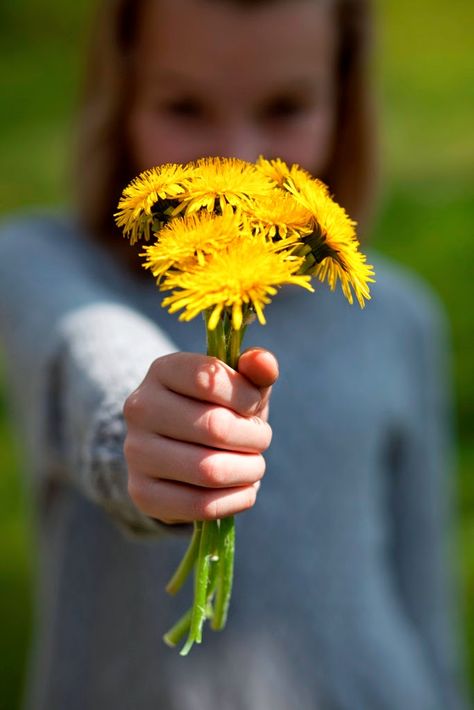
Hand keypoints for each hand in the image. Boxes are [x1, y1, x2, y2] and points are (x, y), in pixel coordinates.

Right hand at [123, 348, 277, 523]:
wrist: (180, 451)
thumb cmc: (219, 409)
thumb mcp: (240, 385)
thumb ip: (257, 368)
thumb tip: (263, 362)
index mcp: (162, 371)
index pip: (208, 380)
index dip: (245, 396)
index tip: (253, 405)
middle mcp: (140, 408)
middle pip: (215, 428)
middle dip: (254, 438)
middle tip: (261, 439)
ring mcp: (136, 452)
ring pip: (209, 471)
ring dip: (249, 471)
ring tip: (254, 465)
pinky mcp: (142, 493)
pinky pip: (200, 506)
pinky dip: (235, 500)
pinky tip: (244, 490)